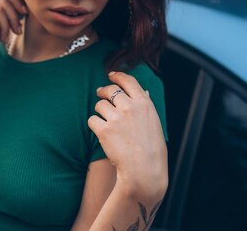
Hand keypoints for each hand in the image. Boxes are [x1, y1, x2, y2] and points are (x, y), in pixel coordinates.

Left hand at [88, 72, 167, 200]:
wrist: (144, 171)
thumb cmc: (152, 151)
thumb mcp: (154, 123)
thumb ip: (143, 108)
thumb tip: (138, 94)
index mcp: (144, 104)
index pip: (128, 81)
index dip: (118, 76)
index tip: (111, 75)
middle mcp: (130, 107)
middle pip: (110, 90)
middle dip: (103, 92)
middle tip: (100, 94)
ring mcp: (116, 118)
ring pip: (99, 105)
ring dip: (100, 112)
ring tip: (107, 124)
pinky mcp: (104, 130)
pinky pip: (92, 120)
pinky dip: (95, 126)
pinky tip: (102, 134)